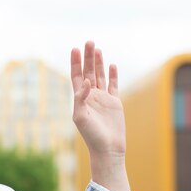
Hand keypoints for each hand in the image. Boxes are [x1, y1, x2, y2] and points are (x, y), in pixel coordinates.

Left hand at [71, 41, 125, 157]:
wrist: (107, 148)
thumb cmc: (91, 135)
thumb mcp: (81, 117)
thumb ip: (81, 98)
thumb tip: (87, 81)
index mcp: (80, 99)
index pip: (76, 76)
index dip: (75, 63)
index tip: (75, 49)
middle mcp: (90, 96)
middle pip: (88, 72)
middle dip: (88, 58)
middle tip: (89, 42)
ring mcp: (103, 99)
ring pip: (100, 76)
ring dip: (98, 63)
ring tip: (97, 49)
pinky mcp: (114, 102)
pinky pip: (113, 85)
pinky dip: (112, 74)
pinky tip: (111, 64)